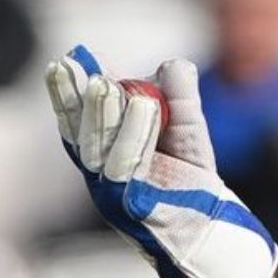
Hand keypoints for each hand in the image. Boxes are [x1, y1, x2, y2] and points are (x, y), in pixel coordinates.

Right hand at [45, 46, 277, 277]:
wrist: (211, 216)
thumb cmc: (190, 170)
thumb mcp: (187, 125)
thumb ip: (180, 95)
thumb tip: (172, 63)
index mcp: (102, 152)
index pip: (77, 120)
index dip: (67, 93)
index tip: (66, 61)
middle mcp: (101, 172)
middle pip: (84, 134)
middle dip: (83, 101)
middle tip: (90, 71)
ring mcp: (114, 191)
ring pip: (103, 149)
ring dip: (107, 114)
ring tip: (113, 84)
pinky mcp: (135, 205)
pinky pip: (131, 167)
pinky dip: (136, 134)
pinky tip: (145, 107)